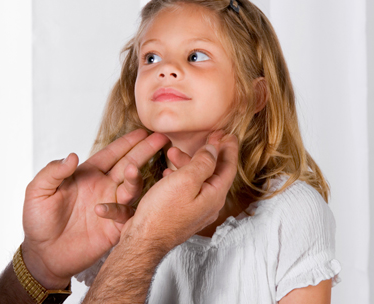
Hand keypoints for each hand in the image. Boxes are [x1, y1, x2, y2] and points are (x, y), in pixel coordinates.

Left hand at [21, 129, 168, 288]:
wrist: (43, 255)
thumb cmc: (38, 222)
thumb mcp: (37, 191)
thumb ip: (53, 171)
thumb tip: (72, 156)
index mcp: (88, 175)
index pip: (111, 154)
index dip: (127, 143)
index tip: (143, 131)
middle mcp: (103, 188)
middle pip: (128, 165)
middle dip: (144, 151)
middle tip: (161, 139)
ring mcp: (110, 206)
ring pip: (132, 187)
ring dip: (134, 177)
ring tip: (132, 170)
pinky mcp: (113, 227)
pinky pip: (126, 214)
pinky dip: (121, 209)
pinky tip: (106, 207)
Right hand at [121, 132, 238, 251]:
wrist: (144, 240)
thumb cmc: (162, 212)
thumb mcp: (185, 180)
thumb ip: (203, 162)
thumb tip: (214, 149)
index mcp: (214, 195)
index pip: (228, 167)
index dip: (228, 148)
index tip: (229, 134)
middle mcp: (210, 204)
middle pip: (215, 173)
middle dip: (208, 153)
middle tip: (207, 137)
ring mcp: (197, 211)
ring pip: (199, 180)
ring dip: (189, 163)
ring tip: (172, 152)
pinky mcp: (183, 214)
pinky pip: (188, 189)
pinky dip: (181, 176)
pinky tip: (168, 173)